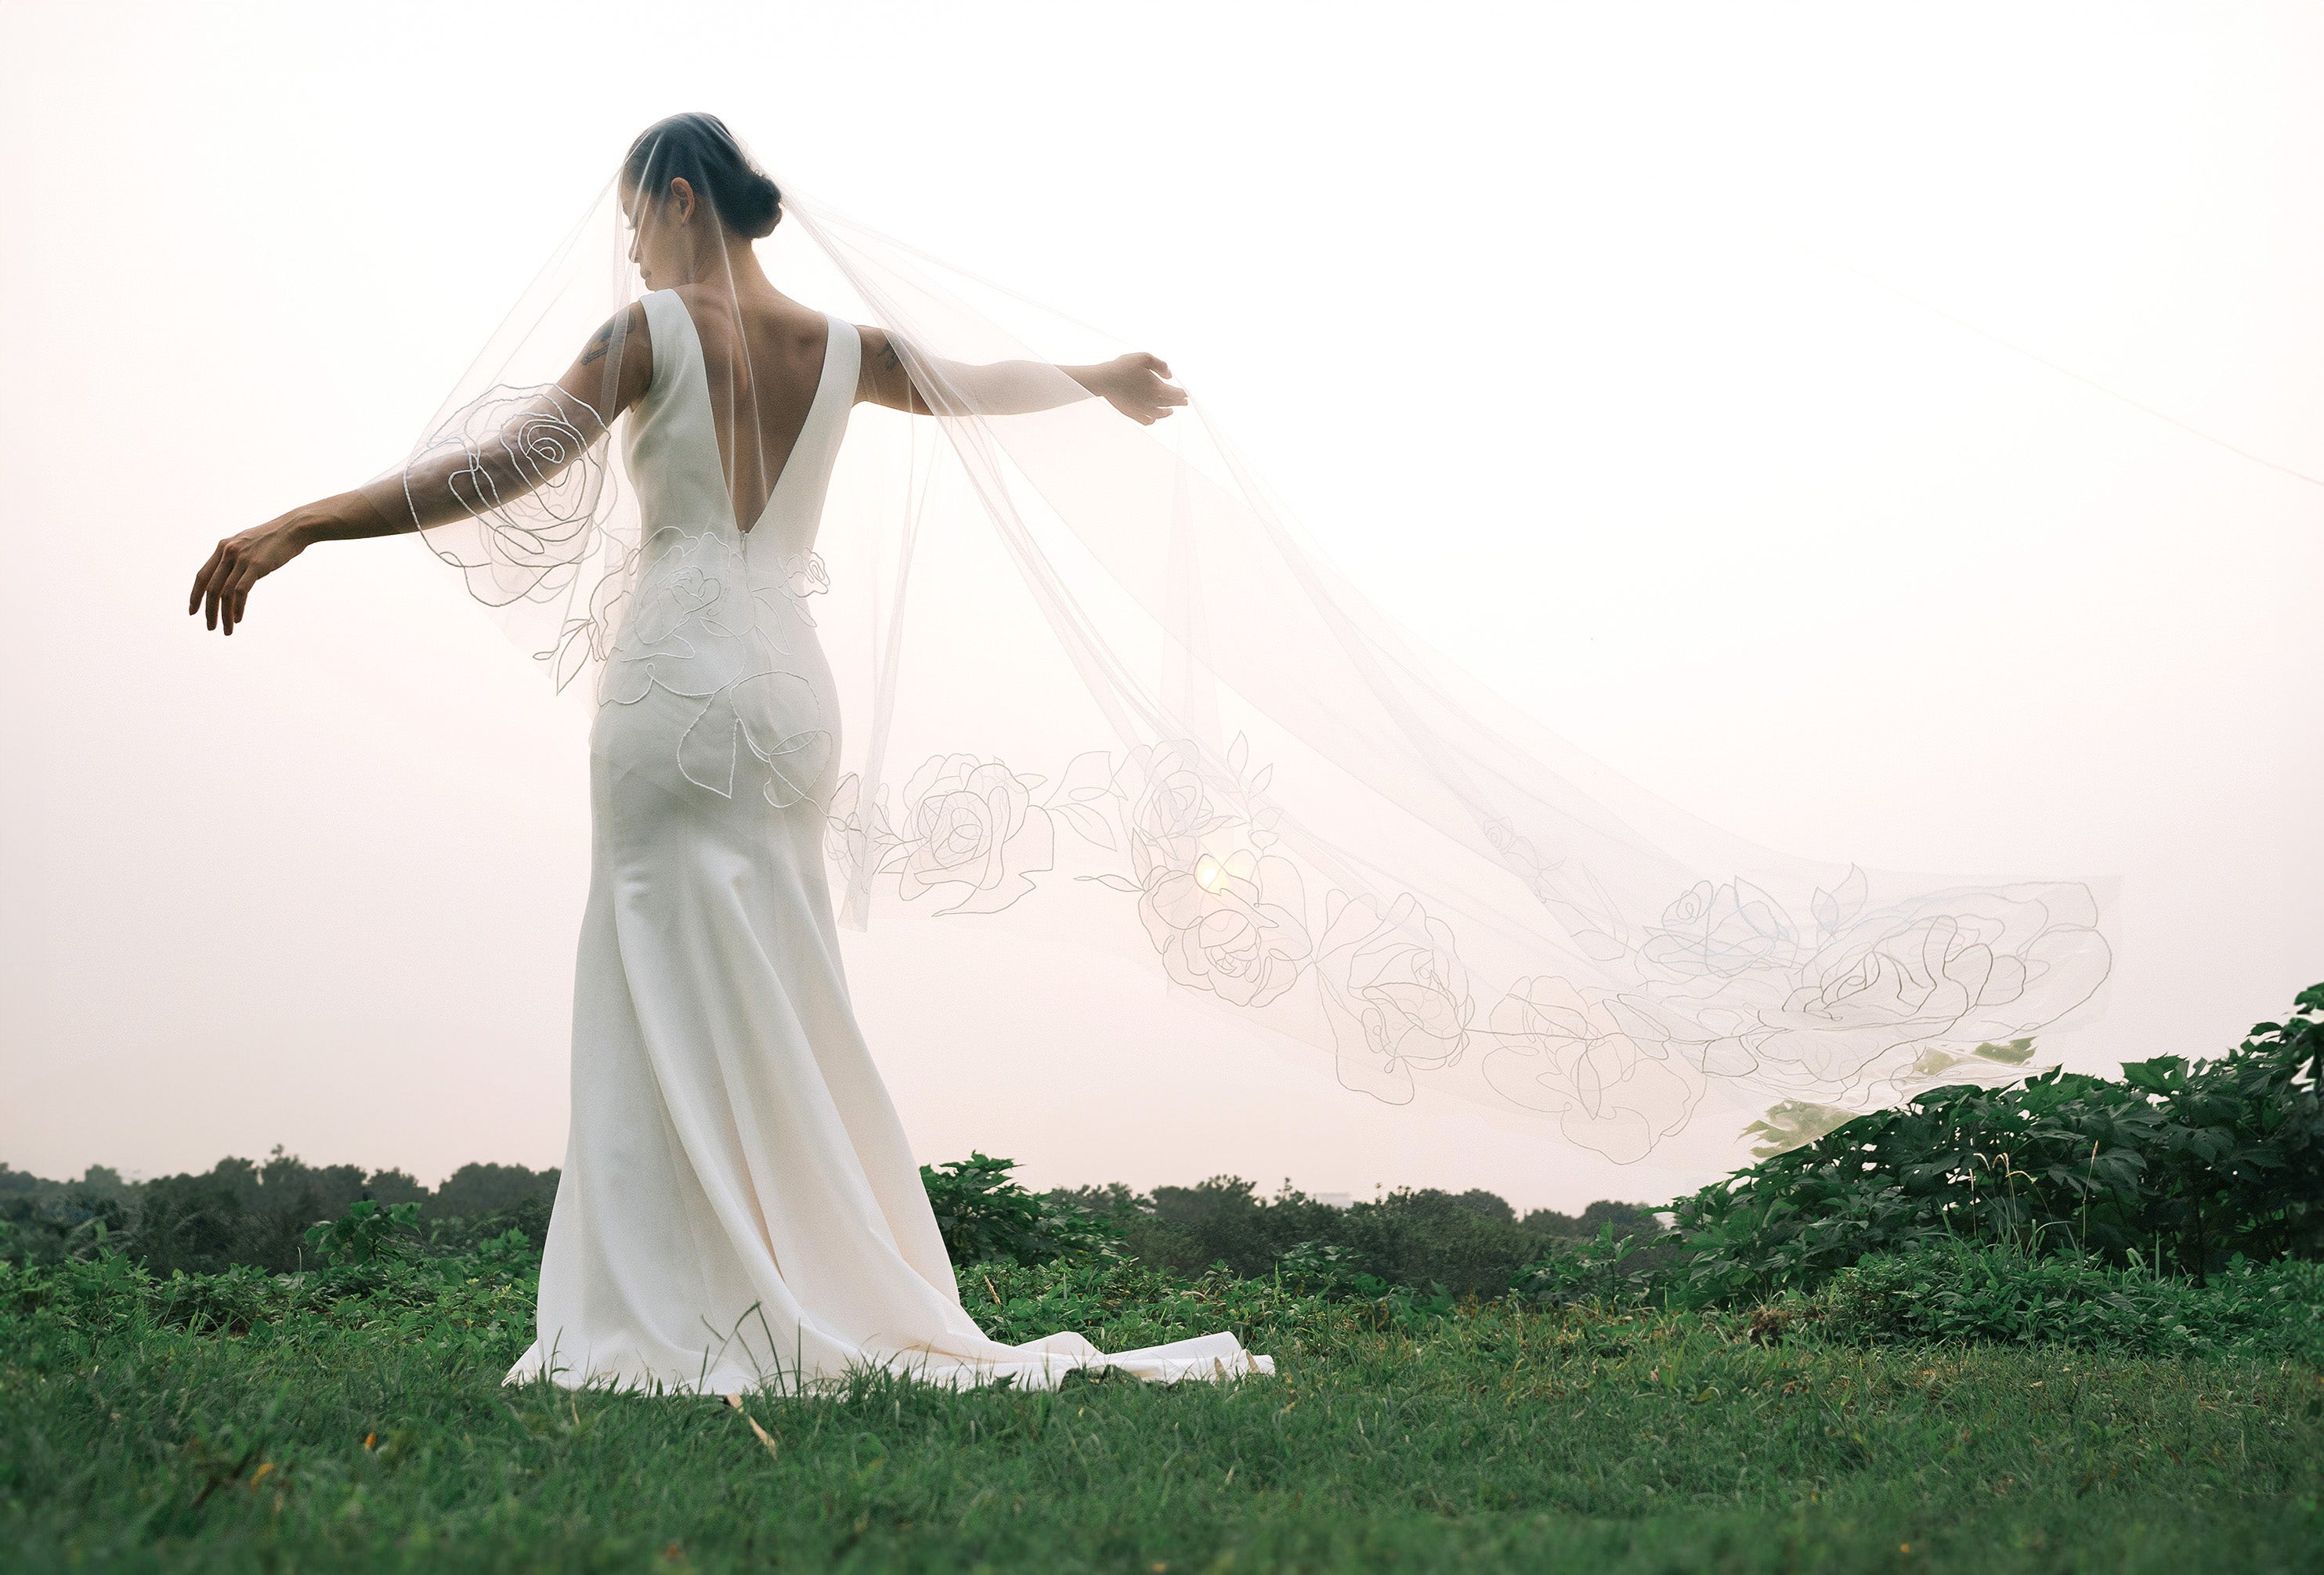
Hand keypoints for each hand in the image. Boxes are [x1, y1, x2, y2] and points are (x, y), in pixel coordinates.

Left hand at [188, 515, 310, 635]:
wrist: (295, 528)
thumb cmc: (275, 539)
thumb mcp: (248, 545)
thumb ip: (236, 557)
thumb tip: (232, 575)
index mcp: (223, 547)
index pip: (202, 576)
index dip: (195, 595)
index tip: (193, 611)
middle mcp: (228, 552)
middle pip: (211, 588)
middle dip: (208, 611)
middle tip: (210, 627)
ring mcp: (242, 558)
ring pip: (225, 593)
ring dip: (224, 615)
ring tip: (227, 630)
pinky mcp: (256, 565)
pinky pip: (241, 591)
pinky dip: (237, 608)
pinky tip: (238, 619)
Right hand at [1091, 352, 1186, 425]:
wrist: (1104, 380)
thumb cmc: (1123, 367)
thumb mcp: (1144, 358)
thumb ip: (1161, 365)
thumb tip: (1170, 376)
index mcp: (1157, 388)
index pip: (1176, 393)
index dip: (1183, 393)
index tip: (1186, 394)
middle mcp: (1152, 402)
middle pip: (1170, 404)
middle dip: (1179, 402)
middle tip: (1184, 402)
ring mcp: (1142, 410)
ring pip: (1160, 414)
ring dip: (1167, 412)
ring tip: (1171, 411)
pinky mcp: (1133, 414)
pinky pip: (1147, 421)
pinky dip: (1153, 419)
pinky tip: (1154, 417)